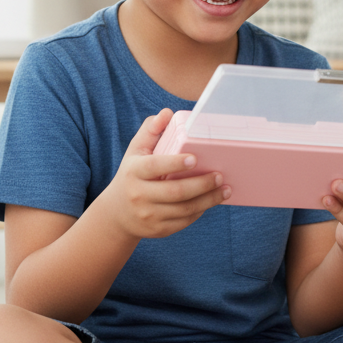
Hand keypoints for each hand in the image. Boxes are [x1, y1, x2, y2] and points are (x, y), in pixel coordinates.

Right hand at [98, 108, 229, 239]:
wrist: (116, 213)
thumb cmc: (132, 174)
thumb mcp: (135, 151)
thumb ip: (150, 130)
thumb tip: (167, 113)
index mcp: (134, 172)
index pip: (155, 167)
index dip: (175, 163)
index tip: (195, 158)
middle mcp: (139, 195)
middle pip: (175, 192)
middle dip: (201, 184)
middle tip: (220, 176)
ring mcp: (148, 215)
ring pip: (184, 209)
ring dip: (208, 200)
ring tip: (226, 190)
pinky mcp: (158, 230)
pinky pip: (184, 221)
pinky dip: (200, 211)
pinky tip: (212, 201)